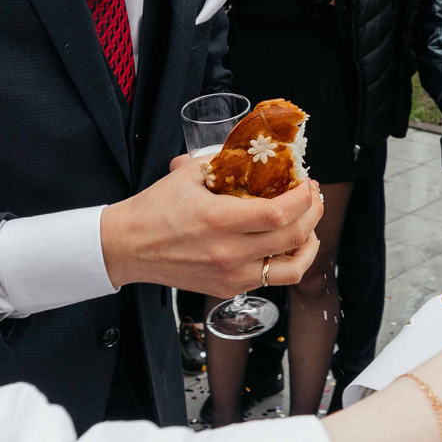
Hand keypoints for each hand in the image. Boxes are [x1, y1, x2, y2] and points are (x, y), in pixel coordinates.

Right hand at [100, 154, 324, 296]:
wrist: (127, 247)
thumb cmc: (155, 208)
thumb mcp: (187, 174)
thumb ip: (224, 162)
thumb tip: (255, 153)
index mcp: (219, 219)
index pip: (279, 212)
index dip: (304, 198)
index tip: (307, 183)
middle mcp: (229, 252)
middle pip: (295, 238)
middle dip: (314, 213)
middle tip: (312, 198)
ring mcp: (231, 275)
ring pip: (292, 269)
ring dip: (310, 245)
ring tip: (308, 227)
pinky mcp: (228, 288)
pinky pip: (272, 279)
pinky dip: (286, 260)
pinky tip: (283, 244)